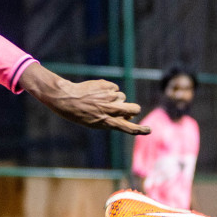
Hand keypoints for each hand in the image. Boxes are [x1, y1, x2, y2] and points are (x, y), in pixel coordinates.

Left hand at [22, 64, 148, 134]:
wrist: (67, 99)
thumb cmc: (81, 114)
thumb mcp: (96, 122)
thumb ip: (113, 120)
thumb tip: (128, 115)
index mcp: (109, 122)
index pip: (129, 128)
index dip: (141, 130)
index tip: (149, 130)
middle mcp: (112, 110)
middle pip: (134, 109)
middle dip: (134, 109)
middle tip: (127, 108)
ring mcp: (111, 97)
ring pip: (122, 97)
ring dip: (115, 98)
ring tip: (99, 100)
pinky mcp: (108, 86)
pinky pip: (114, 88)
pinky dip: (108, 89)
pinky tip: (96, 92)